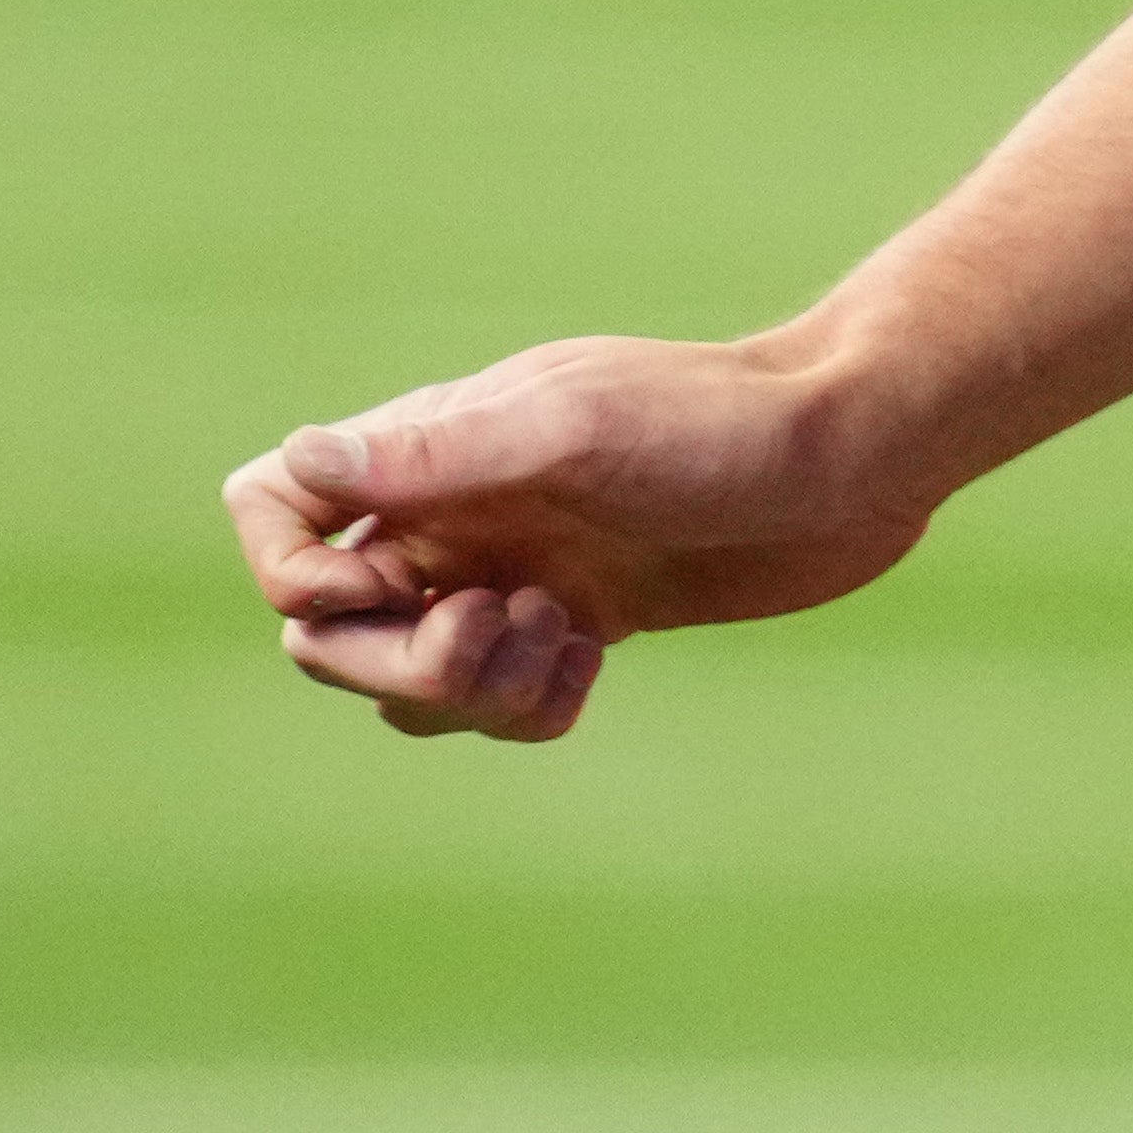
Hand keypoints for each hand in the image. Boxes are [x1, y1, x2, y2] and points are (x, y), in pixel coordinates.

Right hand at [222, 332, 934, 742]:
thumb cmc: (718, 424)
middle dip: (395, 661)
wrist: (856, 451)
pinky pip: (501, 703)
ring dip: (466, 693)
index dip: (289, 570)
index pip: (276, 506)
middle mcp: (462, 512)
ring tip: (564, 639)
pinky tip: (596, 665)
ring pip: (413, 682)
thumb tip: (298, 459)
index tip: (372, 588)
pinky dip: (528, 708)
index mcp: (435, 451)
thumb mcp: (573, 431)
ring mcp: (521, 568)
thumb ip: (438, 455)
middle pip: (333, 630)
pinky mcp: (588, 621)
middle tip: (505, 625)